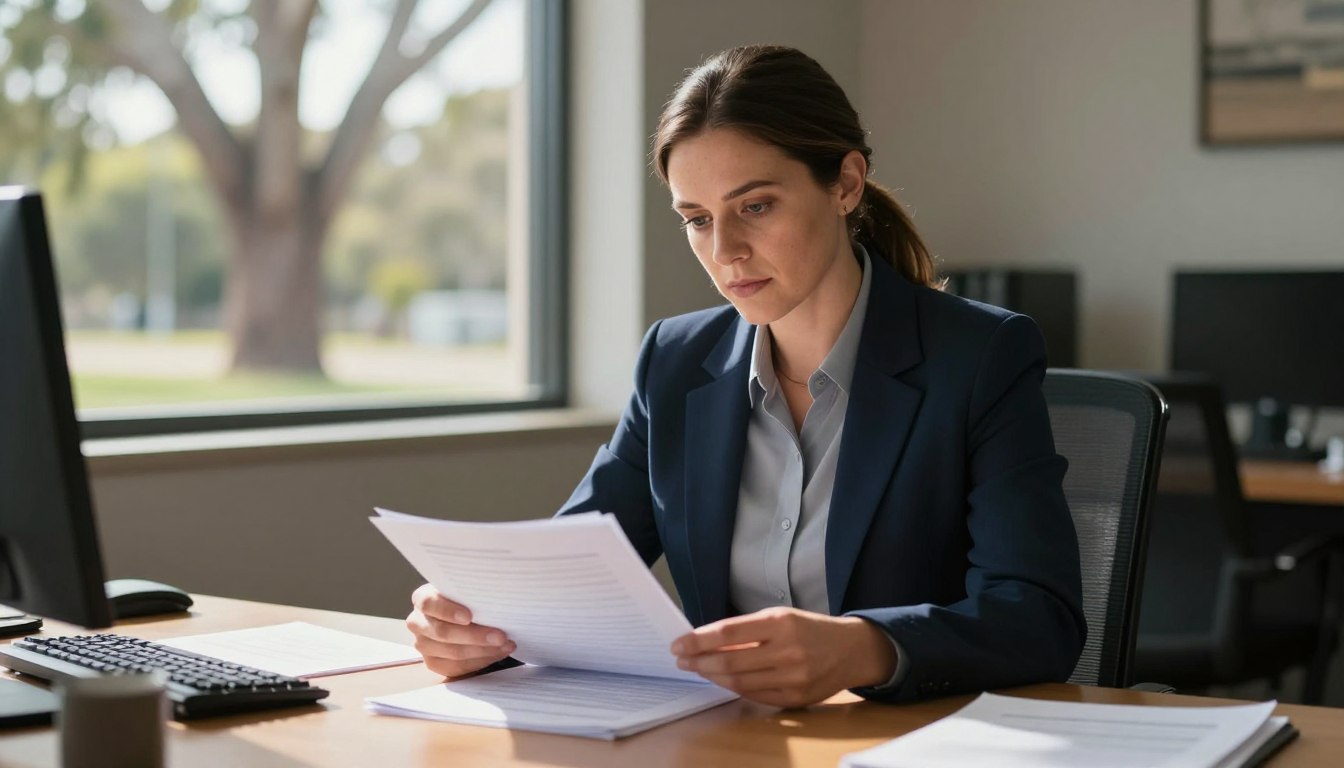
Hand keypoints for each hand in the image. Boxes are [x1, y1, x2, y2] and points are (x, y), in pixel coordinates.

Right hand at [406, 583, 514, 678]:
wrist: (463, 616)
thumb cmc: (466, 600)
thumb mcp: (466, 591)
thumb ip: (472, 594)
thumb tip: (495, 599)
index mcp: (422, 599)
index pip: (429, 603)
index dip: (448, 611)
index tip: (469, 616)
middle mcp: (417, 622)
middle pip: (443, 632)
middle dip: (475, 636)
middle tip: (500, 636)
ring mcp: (423, 645)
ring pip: (453, 652)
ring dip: (483, 650)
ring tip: (505, 645)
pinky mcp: (433, 662)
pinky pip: (457, 667)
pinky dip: (481, 660)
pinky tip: (497, 653)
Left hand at [670, 607, 896, 707]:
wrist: (852, 650)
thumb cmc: (810, 629)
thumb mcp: (781, 616)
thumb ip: (747, 630)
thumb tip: (706, 642)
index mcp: (781, 622)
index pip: (729, 633)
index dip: (699, 640)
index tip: (678, 644)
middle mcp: (787, 650)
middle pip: (730, 662)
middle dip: (699, 661)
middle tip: (682, 659)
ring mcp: (793, 677)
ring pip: (739, 682)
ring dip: (712, 677)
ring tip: (698, 669)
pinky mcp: (796, 698)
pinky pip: (755, 695)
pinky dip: (734, 688)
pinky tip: (722, 680)